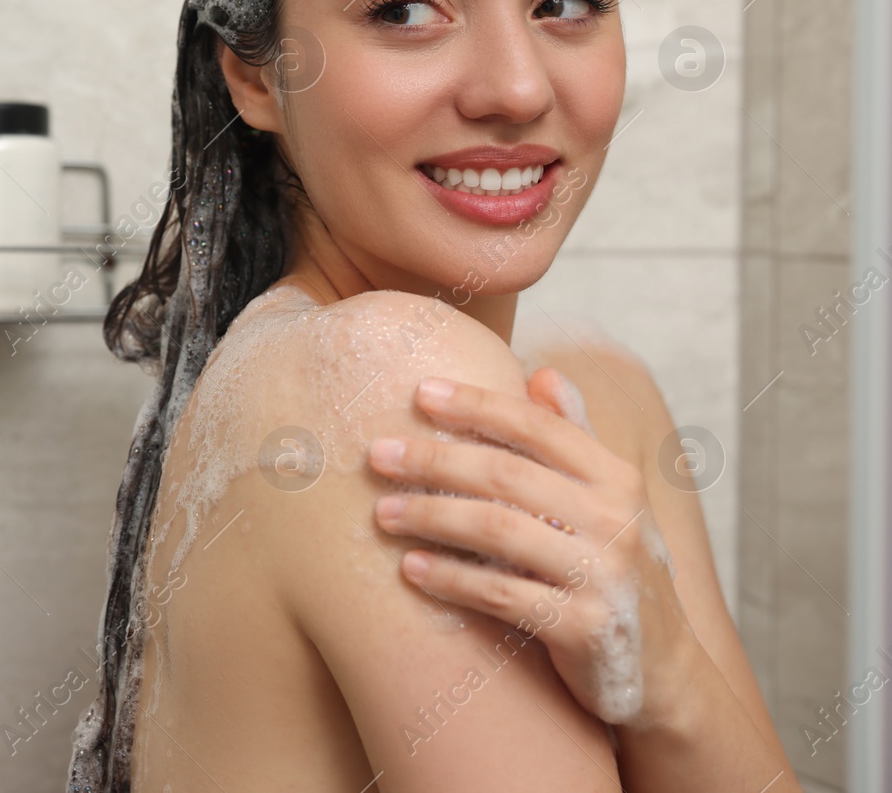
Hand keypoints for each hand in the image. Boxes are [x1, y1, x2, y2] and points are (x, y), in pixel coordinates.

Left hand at [366, 368, 696, 730]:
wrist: (668, 673)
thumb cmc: (619, 572)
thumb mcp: (612, 504)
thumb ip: (577, 441)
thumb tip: (544, 374)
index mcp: (618, 479)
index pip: (538, 427)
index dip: (477, 404)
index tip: (420, 392)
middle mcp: (616, 521)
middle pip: (506, 475)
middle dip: (434, 461)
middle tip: (377, 454)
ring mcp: (603, 576)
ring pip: (497, 530)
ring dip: (430, 517)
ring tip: (382, 512)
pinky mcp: (585, 628)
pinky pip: (501, 594)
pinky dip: (450, 578)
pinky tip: (411, 568)